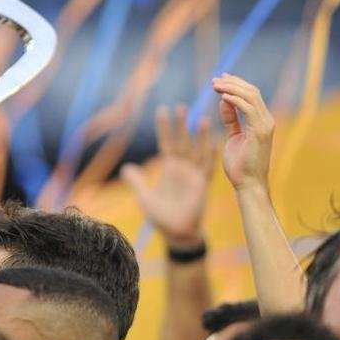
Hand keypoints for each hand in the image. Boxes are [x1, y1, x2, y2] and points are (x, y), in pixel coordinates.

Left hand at [120, 105, 213, 248]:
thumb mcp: (144, 197)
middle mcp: (182, 168)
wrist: (176, 232)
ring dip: (200, 136)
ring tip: (202, 119)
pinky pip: (208, 168)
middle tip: (182, 107)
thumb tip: (126, 167)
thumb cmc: (161, 215)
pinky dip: (210, 156)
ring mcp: (193, 175)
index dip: (164, 128)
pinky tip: (214, 143)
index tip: (163, 110)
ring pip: (198, 151)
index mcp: (169, 168)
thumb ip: (136, 181)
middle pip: (183, 142)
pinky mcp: (202, 185)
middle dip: (182, 126)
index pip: (166, 143)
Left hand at [213, 74, 273, 193]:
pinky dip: (236, 100)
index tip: (220, 79)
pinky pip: (248, 108)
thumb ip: (230, 119)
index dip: (236, 84)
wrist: (248, 184)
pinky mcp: (260, 131)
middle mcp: (266, 120)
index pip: (251, 95)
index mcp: (261, 121)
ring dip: (231, 88)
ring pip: (250, 96)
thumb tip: (224, 100)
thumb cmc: (240, 164)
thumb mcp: (233, 136)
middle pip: (251, 91)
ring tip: (215, 85)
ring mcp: (265, 125)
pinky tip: (222, 96)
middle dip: (232, 82)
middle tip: (214, 80)